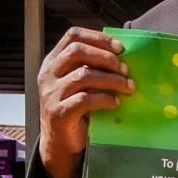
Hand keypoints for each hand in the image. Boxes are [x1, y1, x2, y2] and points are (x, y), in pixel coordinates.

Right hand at [38, 28, 135, 177]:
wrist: (60, 140)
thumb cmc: (75, 108)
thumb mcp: (80, 83)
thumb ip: (92, 68)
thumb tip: (124, 56)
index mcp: (54, 61)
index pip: (72, 36)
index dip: (97, 38)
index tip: (119, 48)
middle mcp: (49, 74)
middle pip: (77, 51)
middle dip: (106, 58)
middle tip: (126, 69)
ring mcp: (51, 93)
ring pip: (83, 76)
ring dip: (111, 80)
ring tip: (128, 87)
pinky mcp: (59, 113)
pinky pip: (84, 100)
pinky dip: (104, 99)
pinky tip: (115, 103)